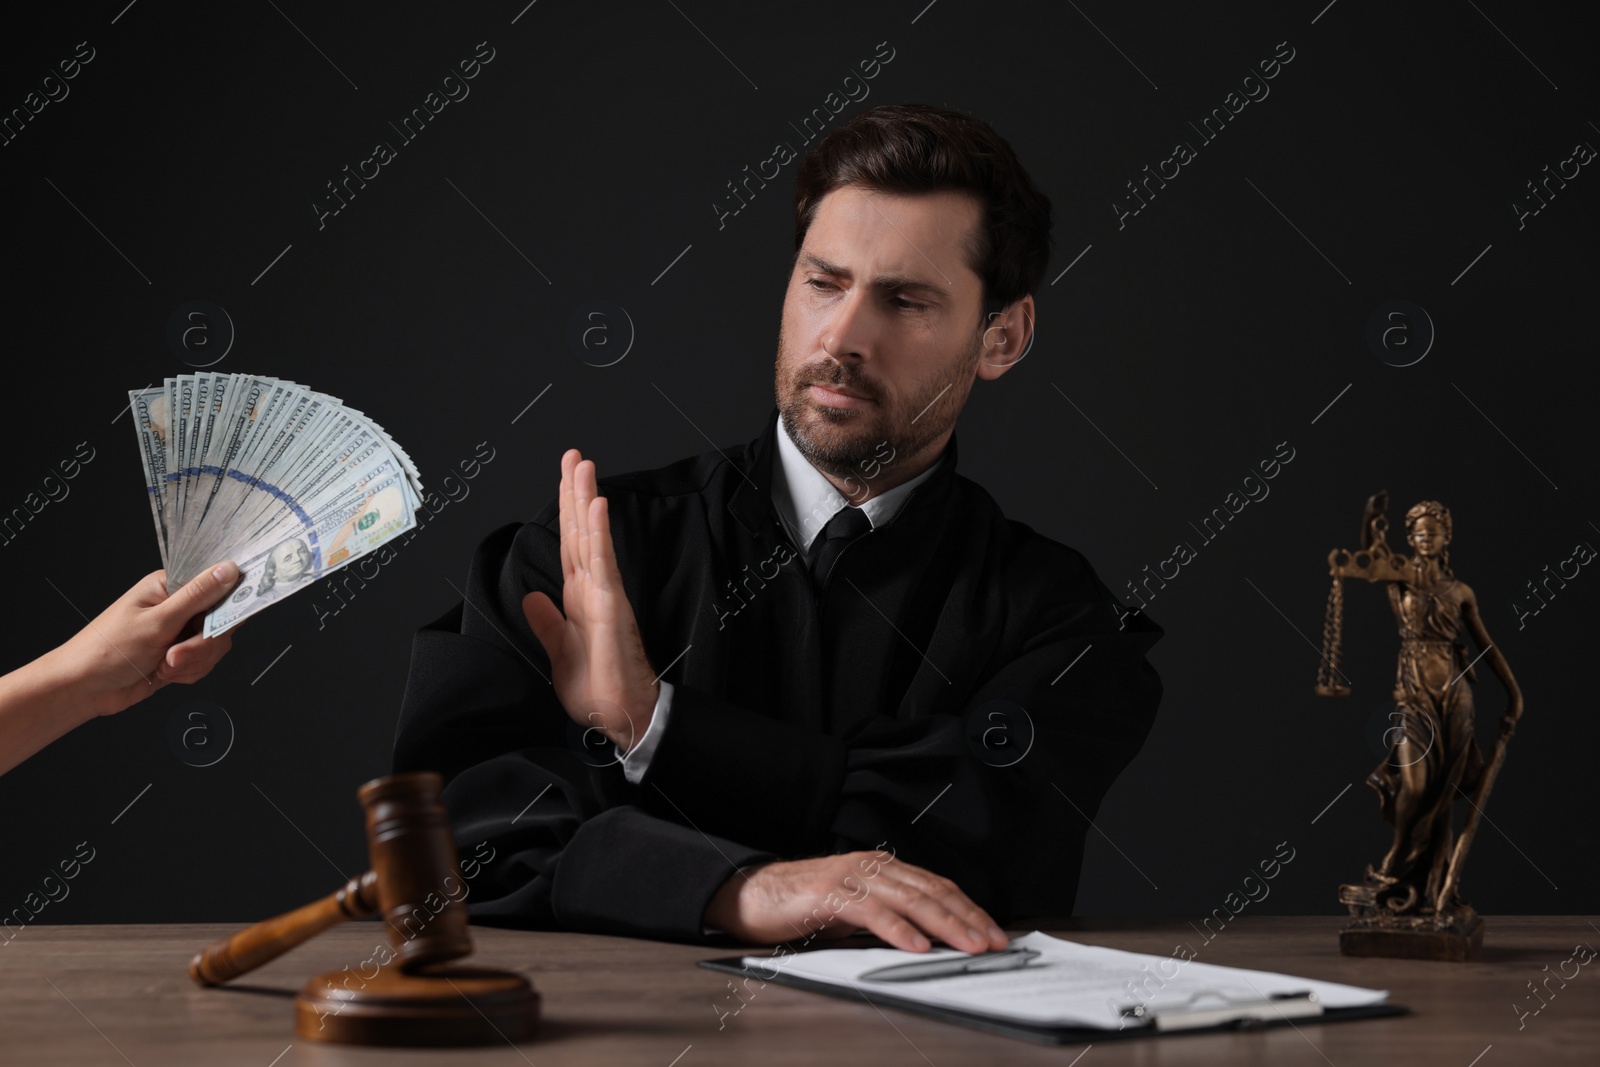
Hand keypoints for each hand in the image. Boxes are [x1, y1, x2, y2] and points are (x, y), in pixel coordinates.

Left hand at [45, 561, 241, 716]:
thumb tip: (228, 569)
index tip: (223, 622)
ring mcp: (180, 632)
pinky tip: (164, 673)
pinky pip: (205, 663)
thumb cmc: (107, 650)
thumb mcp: (157, 621)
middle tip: (176, 653)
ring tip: (164, 665)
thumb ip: (198, 596)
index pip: (217, 585)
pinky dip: (189, 672)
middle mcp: (178, 606)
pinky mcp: (180, 655)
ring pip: (215, 645)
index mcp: (170, 586)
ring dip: (193, 661)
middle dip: (202, 644)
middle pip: (221, 620)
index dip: (228, 603)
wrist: (85, 689)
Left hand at [521, 449, 658, 751]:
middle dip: (575, 491)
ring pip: (590, 537)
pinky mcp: (611, 606)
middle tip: (574, 455)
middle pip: (579, 531)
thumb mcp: (558, 651)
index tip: (565, 480)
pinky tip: (596, 506)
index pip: (568, 544)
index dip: (565, 511)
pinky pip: (603, 562)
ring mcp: (604, 593)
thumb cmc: (596, 687)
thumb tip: (531, 596)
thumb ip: (546, 622)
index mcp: (578, 597)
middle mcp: (592, 588)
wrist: (618, 715)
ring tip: (584, 465)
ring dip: (585, 499)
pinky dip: (598, 533)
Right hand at [703, 851, 1009, 954]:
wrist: (751, 895)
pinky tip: (916, 945)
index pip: (936, 886)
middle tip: (994, 941)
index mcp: (881, 868)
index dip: (968, 909)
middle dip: (967, 918)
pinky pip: (871, 911)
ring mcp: (851, 876)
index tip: (994, 932)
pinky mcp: (829, 894)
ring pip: (908, 899)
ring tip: (967, 945)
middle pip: (930, 891)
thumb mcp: (854, 911)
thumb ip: (887, 918)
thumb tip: (928, 942)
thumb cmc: (803, 905)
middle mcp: (871, 866)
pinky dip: (898, 929)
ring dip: (943, 924)